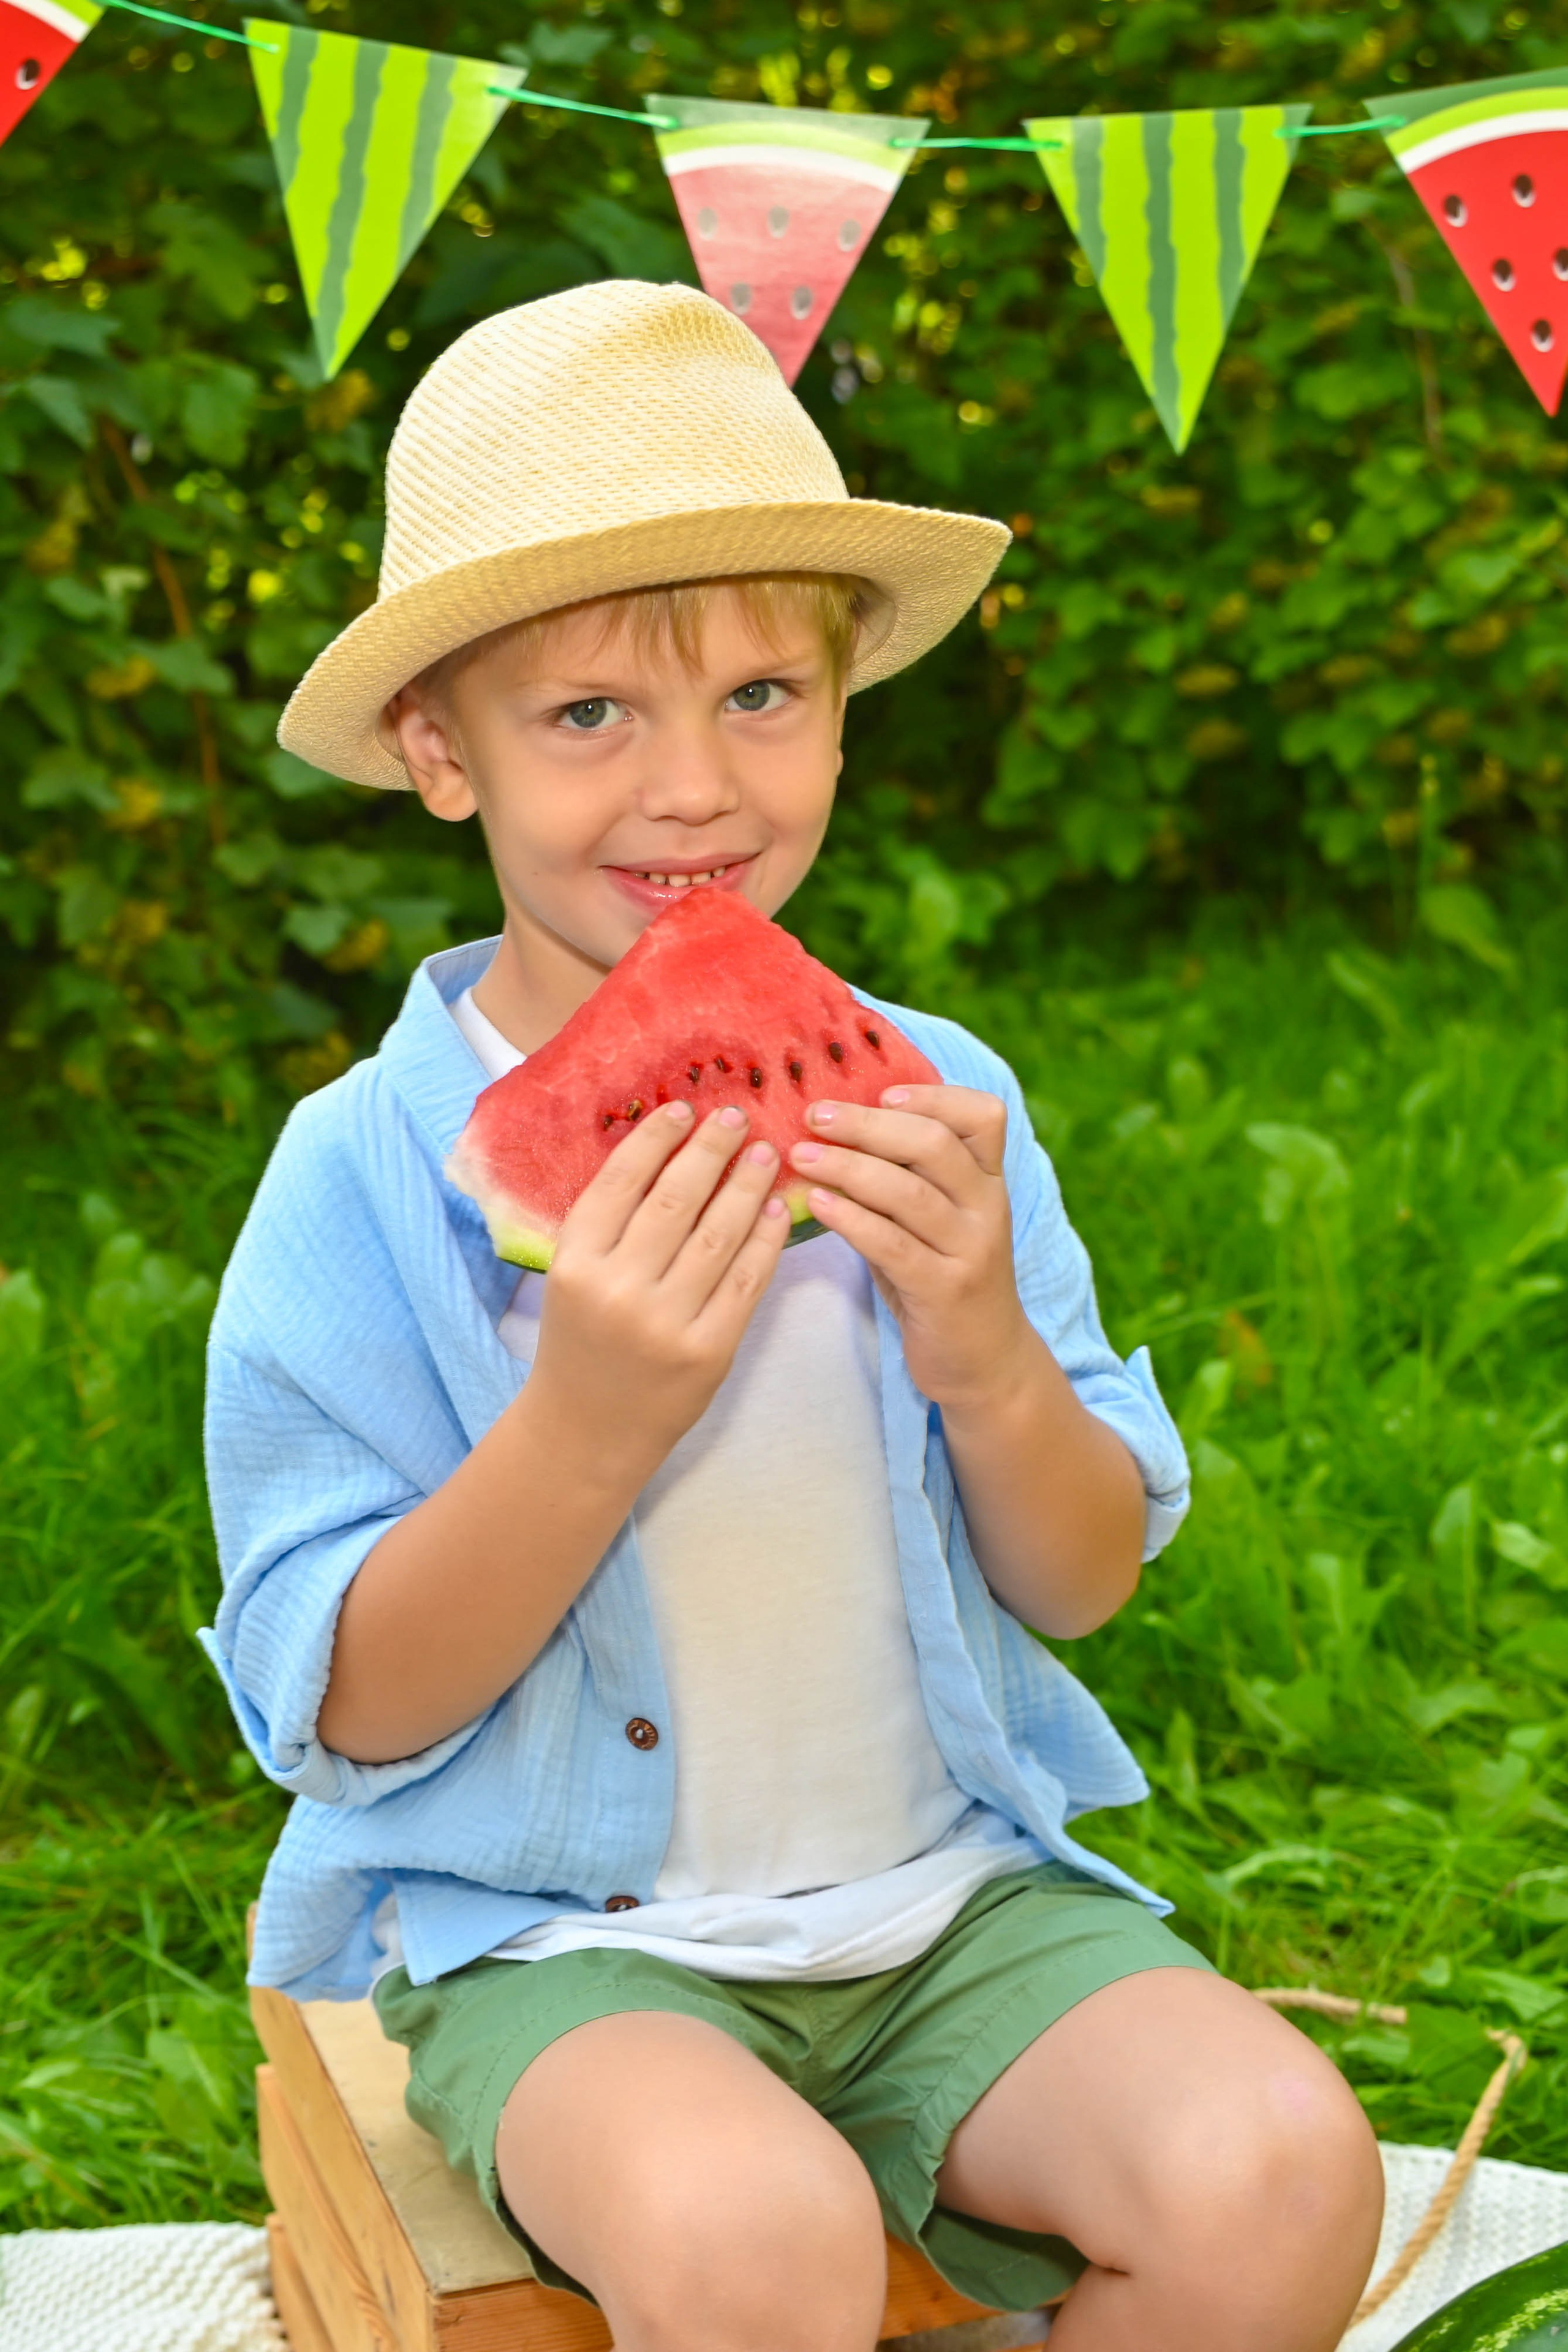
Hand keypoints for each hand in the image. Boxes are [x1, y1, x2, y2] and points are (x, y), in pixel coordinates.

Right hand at [532, 1099, 789, 1470]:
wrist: (587, 1429)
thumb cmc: (581, 1342)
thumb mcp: (573, 1277)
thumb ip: (609, 1224)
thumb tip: (667, 1150)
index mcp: (574, 1262)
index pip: (620, 1181)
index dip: (656, 1138)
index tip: (683, 1108)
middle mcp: (617, 1288)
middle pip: (675, 1198)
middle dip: (709, 1149)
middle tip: (735, 1117)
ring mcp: (665, 1322)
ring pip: (718, 1234)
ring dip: (747, 1185)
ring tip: (765, 1153)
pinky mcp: (708, 1351)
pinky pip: (747, 1281)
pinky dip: (765, 1240)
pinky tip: (776, 1209)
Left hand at [788, 1085, 1030, 1410]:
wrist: (983, 1361)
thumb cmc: (942, 1276)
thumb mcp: (937, 1220)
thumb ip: (907, 1176)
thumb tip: (836, 1125)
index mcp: (989, 1181)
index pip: (983, 1116)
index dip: (933, 1096)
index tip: (881, 1093)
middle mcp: (988, 1208)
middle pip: (933, 1144)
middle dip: (868, 1124)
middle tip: (815, 1115)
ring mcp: (970, 1250)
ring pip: (908, 1192)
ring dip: (847, 1167)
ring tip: (800, 1155)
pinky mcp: (945, 1290)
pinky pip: (892, 1244)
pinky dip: (850, 1218)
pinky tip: (815, 1203)